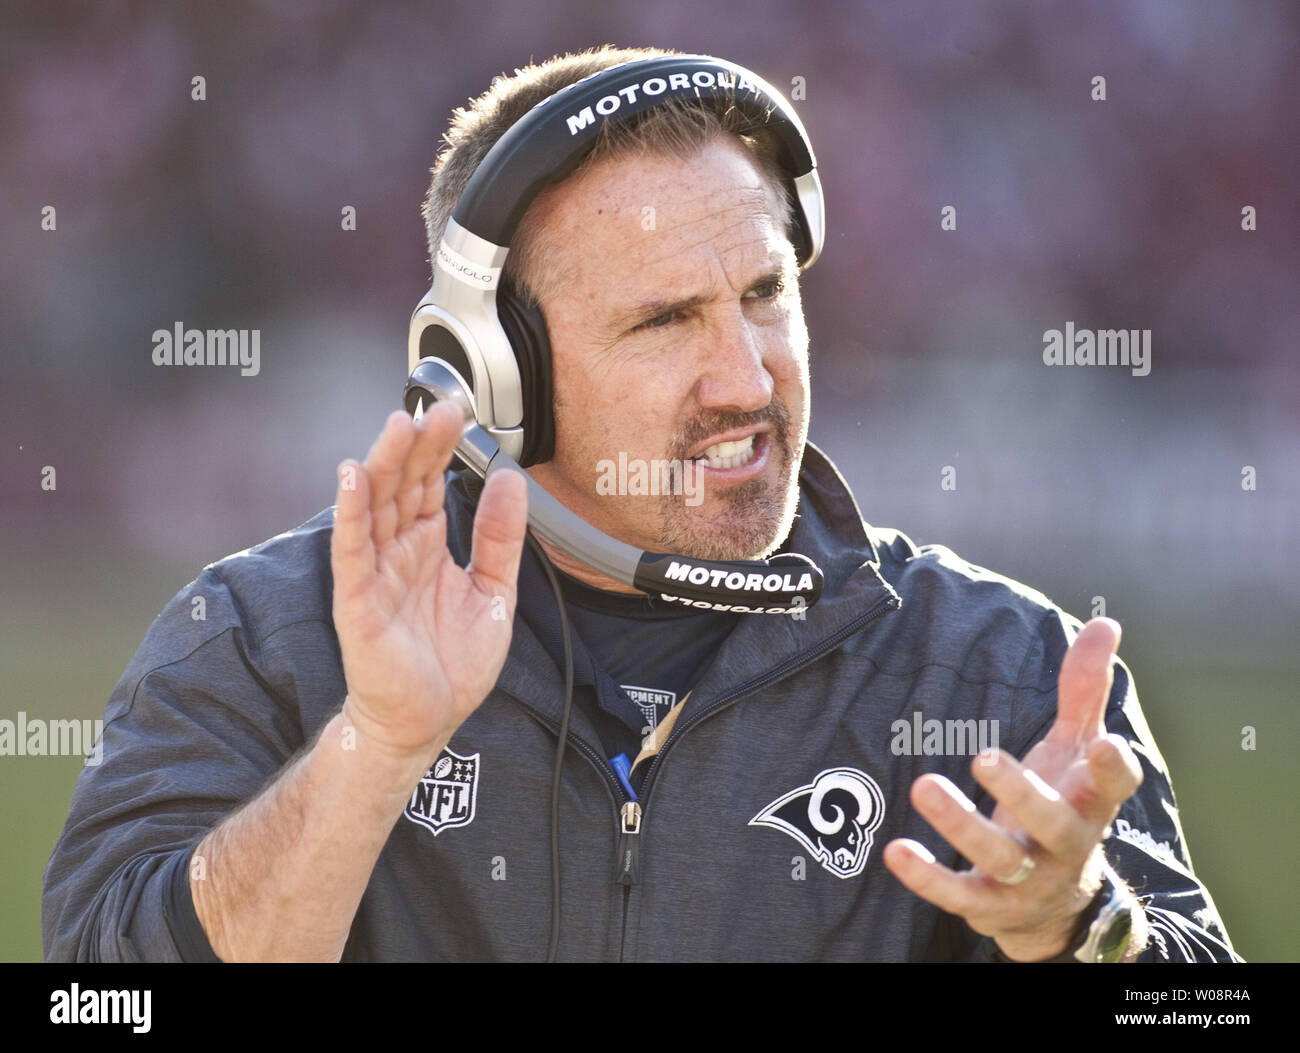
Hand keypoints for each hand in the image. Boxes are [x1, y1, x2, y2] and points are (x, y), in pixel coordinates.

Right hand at [330, 402, 527, 763]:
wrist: (427, 719)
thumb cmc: (452, 662)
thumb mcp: (494, 591)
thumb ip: (501, 537)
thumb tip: (511, 479)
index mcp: (428, 546)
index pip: (429, 483)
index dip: (440, 448)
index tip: (457, 412)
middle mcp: (397, 551)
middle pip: (401, 485)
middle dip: (417, 445)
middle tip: (437, 408)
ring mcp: (375, 573)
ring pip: (374, 507)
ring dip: (384, 464)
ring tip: (398, 425)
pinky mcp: (358, 601)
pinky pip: (351, 550)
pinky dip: (350, 512)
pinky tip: (354, 476)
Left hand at [882, 617, 1143, 960]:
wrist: (1055, 905)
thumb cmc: (1063, 804)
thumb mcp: (1076, 748)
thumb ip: (1085, 689)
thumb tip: (1106, 622)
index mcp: (1089, 802)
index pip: (1114, 787)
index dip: (1113, 769)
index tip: (1107, 742)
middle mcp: (1064, 843)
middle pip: (1052, 823)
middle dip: (1021, 794)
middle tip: (985, 756)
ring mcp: (1027, 877)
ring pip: (1000, 857)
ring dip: (961, 825)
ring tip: (923, 786)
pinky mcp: (989, 904)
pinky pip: (958, 894)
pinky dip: (928, 877)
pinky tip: (895, 850)